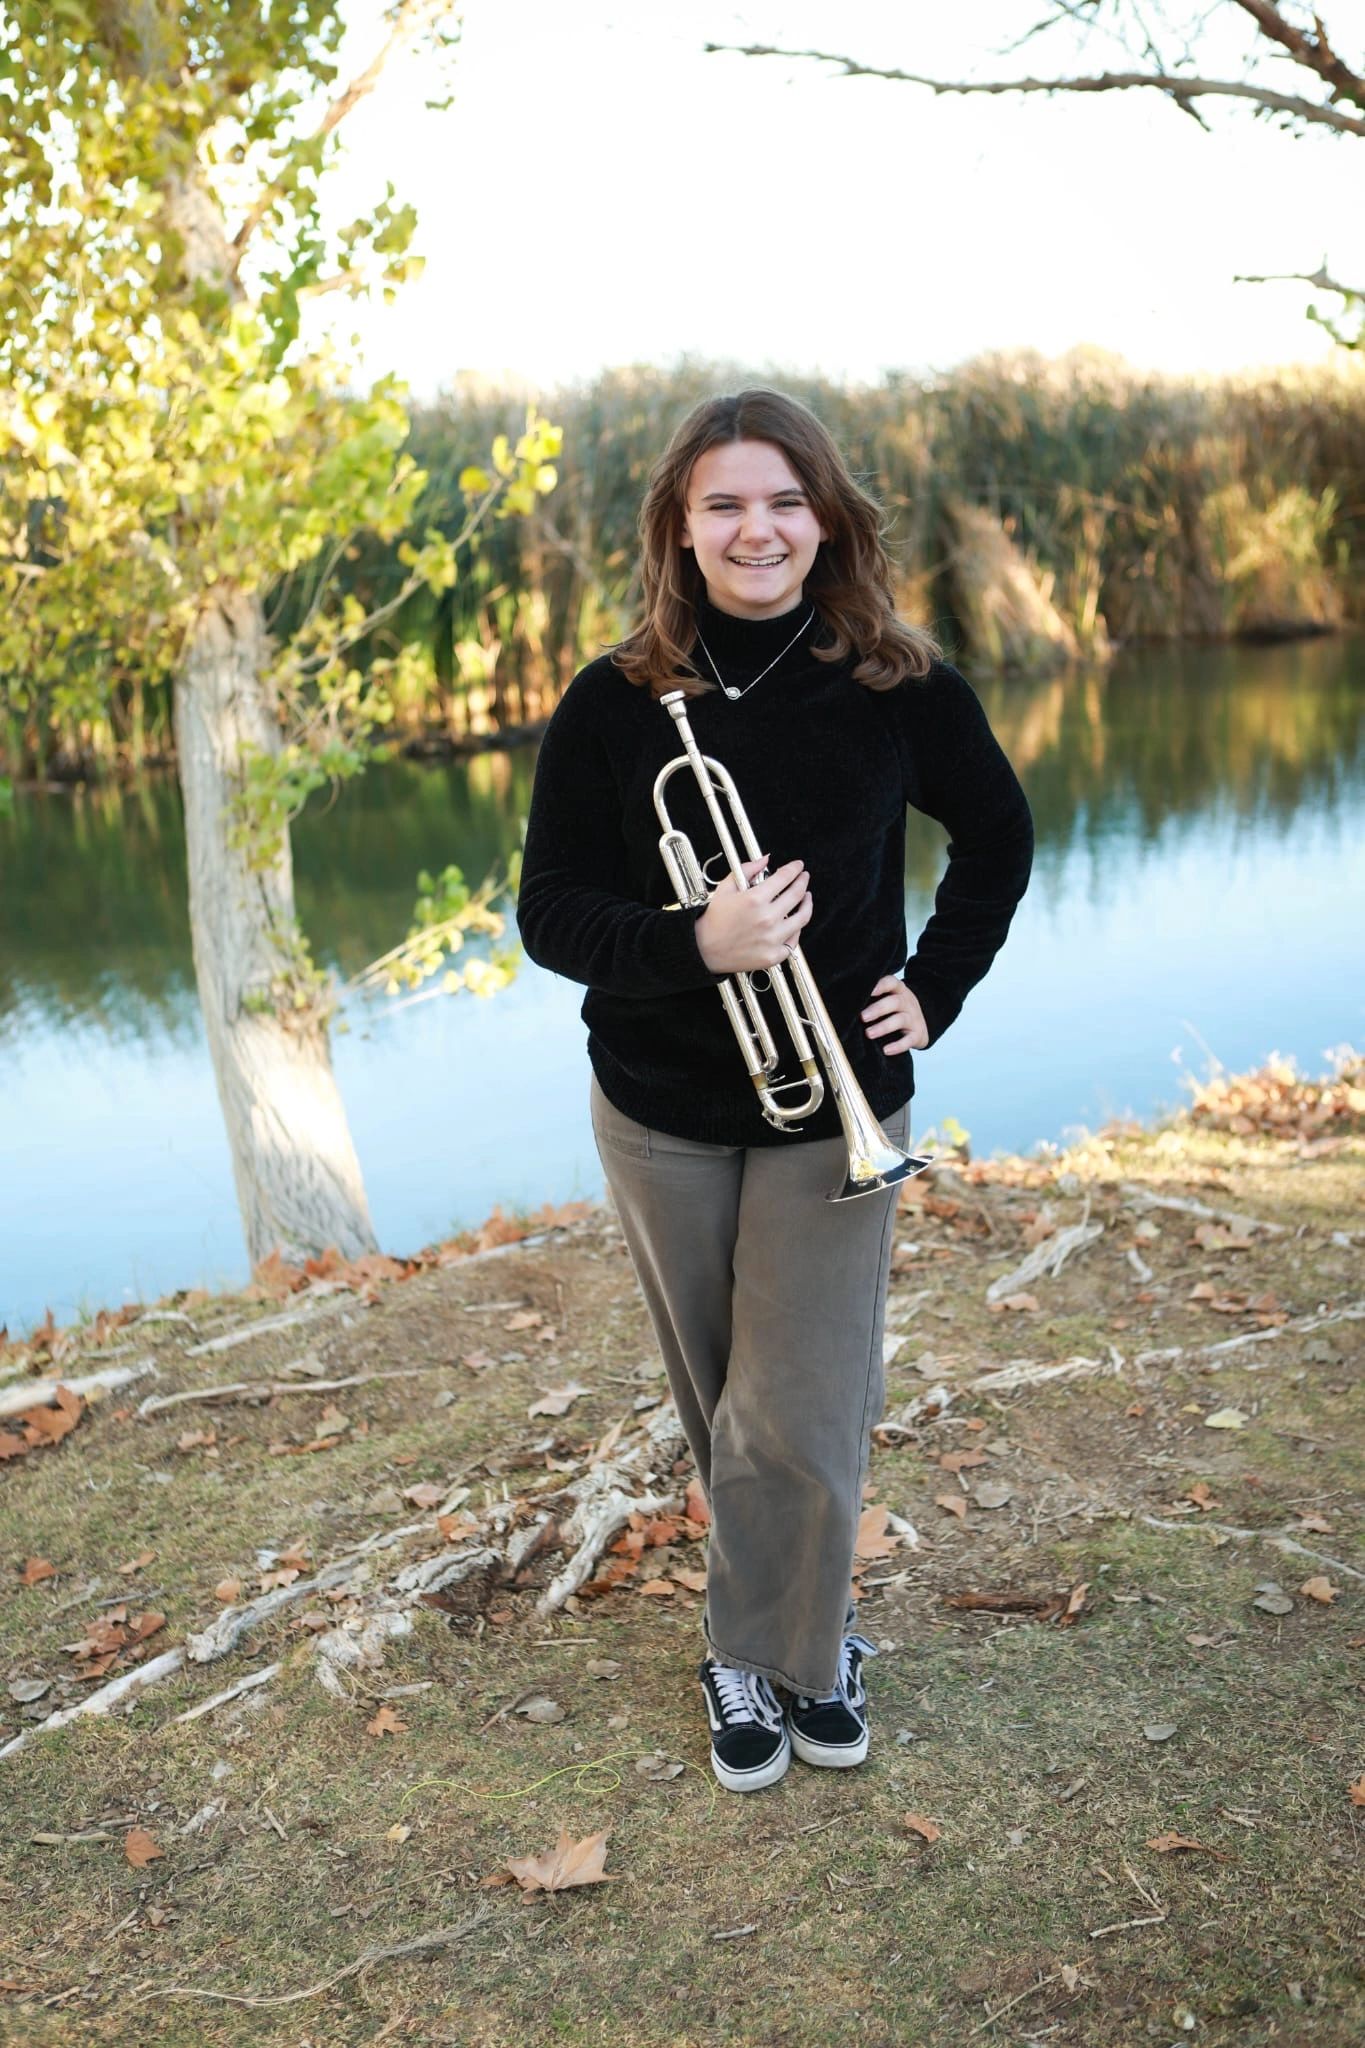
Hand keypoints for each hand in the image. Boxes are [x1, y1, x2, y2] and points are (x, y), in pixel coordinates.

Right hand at [695, 853, 812, 973]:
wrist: (703, 949)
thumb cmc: (714, 919)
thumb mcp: (726, 888)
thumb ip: (747, 870)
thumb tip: (765, 859)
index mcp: (755, 899)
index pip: (785, 877)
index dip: (794, 869)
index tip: (798, 866)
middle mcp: (767, 918)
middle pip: (797, 894)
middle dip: (803, 881)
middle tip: (804, 877)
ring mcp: (772, 938)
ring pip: (802, 917)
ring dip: (807, 904)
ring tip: (806, 897)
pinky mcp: (773, 955)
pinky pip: (794, 941)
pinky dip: (796, 930)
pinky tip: (795, 922)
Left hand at [861, 976, 927, 1054]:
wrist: (920, 1025)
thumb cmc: (895, 1011)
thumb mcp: (888, 1000)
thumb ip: (872, 999)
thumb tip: (846, 1005)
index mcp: (898, 991)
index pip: (892, 982)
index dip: (881, 985)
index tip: (869, 991)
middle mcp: (907, 1002)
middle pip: (895, 1002)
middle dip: (878, 1009)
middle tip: (863, 1017)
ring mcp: (914, 1018)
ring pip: (901, 1020)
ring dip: (884, 1027)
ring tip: (869, 1034)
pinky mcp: (917, 1034)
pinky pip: (909, 1040)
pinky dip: (898, 1046)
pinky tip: (886, 1050)